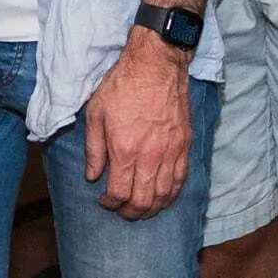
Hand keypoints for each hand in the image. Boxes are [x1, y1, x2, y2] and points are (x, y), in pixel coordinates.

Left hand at [80, 40, 192, 218]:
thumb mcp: (95, 114)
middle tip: (122, 211)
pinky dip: (171, 194)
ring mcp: (171, 152)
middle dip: (130, 213)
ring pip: (164, 195)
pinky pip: (181, 180)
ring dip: (152, 208)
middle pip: (143, 201)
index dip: (110, 204)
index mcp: (124, 150)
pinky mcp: (185, 145)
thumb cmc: (122, 86)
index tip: (104, 201)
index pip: (119, 193)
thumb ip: (94, 150)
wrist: (156, 64)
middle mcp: (150, 156)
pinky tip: (163, 197)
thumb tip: (92, 177)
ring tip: (141, 209)